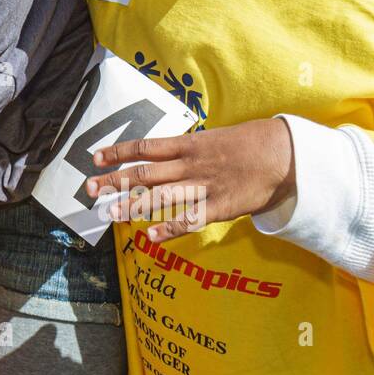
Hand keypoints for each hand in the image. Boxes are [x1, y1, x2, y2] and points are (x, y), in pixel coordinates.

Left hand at [83, 118, 295, 243]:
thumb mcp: (211, 138)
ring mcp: (203, 186)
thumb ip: (184, 149)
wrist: (283, 155)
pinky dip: (170, 228)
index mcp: (187, 144)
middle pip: (145, 173)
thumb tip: (158, 153)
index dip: (118, 152)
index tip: (95, 156)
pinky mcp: (219, 208)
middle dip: (115, 181)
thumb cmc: (246, 144)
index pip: (144, 147)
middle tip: (90, 188)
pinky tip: (150, 236)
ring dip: (134, 205)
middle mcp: (190, 164)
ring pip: (161, 197)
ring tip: (111, 213)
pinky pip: (190, 220)